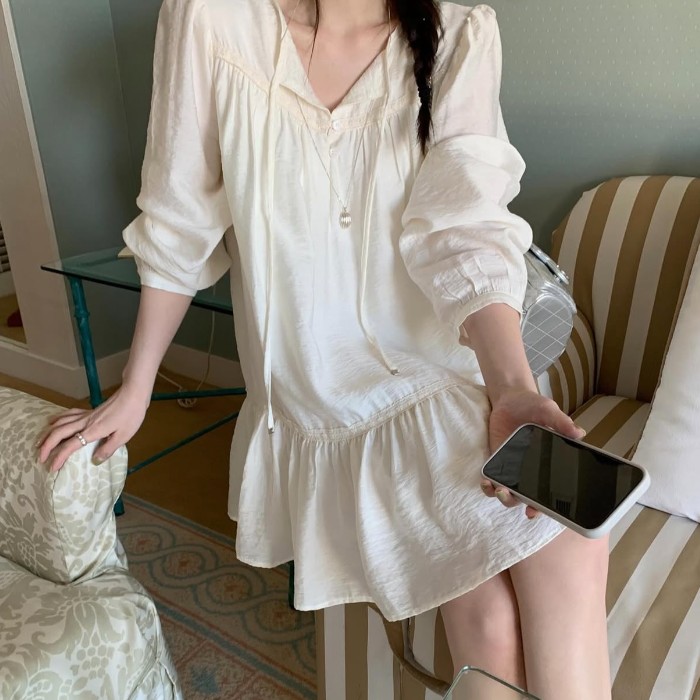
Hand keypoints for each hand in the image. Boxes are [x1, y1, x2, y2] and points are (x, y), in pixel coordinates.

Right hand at [37, 385, 149, 471]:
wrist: (133, 394)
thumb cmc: (131, 415)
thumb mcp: (124, 435)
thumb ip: (108, 449)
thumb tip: (95, 461)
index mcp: (93, 430)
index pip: (70, 445)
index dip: (59, 457)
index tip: (52, 468)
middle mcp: (85, 422)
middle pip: (59, 432)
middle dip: (46, 446)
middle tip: (40, 457)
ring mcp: (86, 415)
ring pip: (60, 422)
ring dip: (48, 432)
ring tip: (39, 442)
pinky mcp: (89, 410)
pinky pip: (68, 414)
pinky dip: (57, 418)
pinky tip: (52, 421)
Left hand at [481, 388, 585, 518]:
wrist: (511, 398)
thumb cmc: (534, 406)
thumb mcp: (549, 411)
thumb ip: (562, 423)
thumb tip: (579, 433)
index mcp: (549, 463)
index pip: (549, 491)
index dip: (544, 506)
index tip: (535, 512)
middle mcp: (531, 470)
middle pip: (527, 497)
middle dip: (520, 504)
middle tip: (514, 500)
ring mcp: (513, 467)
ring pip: (508, 492)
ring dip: (503, 497)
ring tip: (499, 490)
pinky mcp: (497, 461)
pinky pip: (492, 478)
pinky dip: (488, 484)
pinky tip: (486, 481)